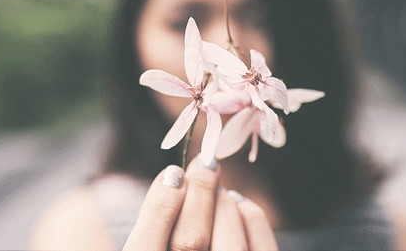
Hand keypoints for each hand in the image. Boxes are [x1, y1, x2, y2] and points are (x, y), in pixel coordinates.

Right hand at [123, 158, 277, 249]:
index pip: (145, 248)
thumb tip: (173, 182)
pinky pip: (260, 243)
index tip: (172, 174)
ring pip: (228, 244)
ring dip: (223, 204)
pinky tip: (239, 205)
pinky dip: (250, 215)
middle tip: (205, 163)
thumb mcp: (161, 245)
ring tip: (218, 189)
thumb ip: (157, 229)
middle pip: (190, 242)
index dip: (159, 204)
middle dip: (198, 193)